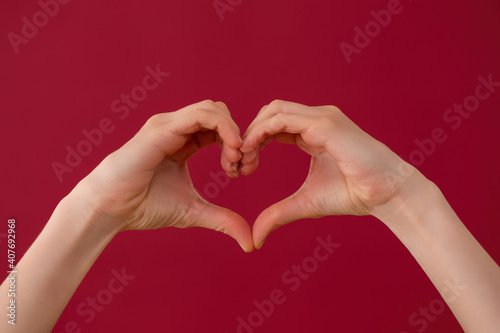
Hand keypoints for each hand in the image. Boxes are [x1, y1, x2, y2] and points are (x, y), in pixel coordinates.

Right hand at [72, 100, 252, 251]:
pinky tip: (231, 149)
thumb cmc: (144, 206)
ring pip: (213, 109)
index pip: (219, 129)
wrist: (111, 208)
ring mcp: (169, 125)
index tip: (241, 171)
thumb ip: (222, 220)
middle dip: (238, 136)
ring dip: (233, 131)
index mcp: (183, 142)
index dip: (236, 145)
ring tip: (236, 158)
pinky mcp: (163, 128)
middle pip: (220, 113)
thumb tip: (249, 243)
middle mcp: (176, 128)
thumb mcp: (194, 212)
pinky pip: (201, 115)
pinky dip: (224, 127)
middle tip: (241, 164)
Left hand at [240, 100, 421, 248]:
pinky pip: (284, 118)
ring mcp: (321, 118)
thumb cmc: (352, 195)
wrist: (386, 194)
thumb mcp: (305, 204)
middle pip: (269, 112)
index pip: (273, 125)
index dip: (253, 141)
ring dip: (252, 132)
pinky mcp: (325, 123)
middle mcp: (316, 119)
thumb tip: (255, 238)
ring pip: (274, 110)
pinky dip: (262, 131)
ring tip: (242, 159)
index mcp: (312, 132)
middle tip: (236, 163)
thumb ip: (278, 214)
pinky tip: (253, 151)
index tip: (239, 166)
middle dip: (248, 134)